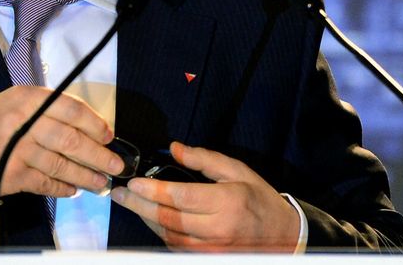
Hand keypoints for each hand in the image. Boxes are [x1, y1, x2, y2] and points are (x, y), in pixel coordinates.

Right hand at [0, 85, 124, 199]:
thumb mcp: (14, 104)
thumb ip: (47, 109)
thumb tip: (87, 126)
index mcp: (27, 98)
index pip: (71, 108)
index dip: (95, 124)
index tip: (109, 135)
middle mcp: (23, 121)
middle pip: (72, 139)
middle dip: (99, 155)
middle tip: (115, 165)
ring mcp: (17, 149)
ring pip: (62, 164)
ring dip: (86, 176)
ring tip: (100, 182)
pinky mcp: (12, 174)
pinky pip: (46, 183)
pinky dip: (63, 188)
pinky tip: (72, 189)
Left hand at [111, 142, 299, 250]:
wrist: (283, 235)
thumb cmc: (259, 199)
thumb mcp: (237, 171)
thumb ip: (204, 159)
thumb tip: (174, 149)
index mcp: (226, 202)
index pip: (181, 197)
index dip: (153, 190)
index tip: (133, 182)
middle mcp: (217, 229)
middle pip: (168, 218)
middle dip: (139, 205)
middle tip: (119, 194)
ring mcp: (211, 248)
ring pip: (168, 234)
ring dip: (146, 218)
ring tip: (130, 203)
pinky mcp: (207, 258)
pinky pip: (176, 246)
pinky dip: (160, 232)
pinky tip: (150, 218)